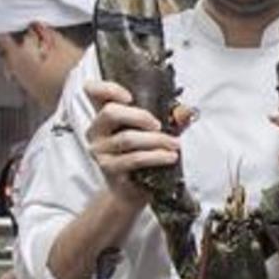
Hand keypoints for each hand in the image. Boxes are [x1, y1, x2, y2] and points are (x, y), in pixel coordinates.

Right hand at [83, 80, 179, 206]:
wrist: (133, 190)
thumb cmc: (142, 155)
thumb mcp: (153, 133)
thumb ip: (168, 119)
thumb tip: (186, 112)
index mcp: (105, 115)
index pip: (93, 92)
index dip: (107, 88)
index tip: (129, 96)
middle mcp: (96, 130)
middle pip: (111, 112)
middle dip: (140, 116)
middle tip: (159, 125)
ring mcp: (100, 150)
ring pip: (127, 138)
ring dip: (156, 140)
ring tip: (175, 144)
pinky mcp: (108, 168)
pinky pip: (134, 159)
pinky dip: (156, 156)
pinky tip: (170, 156)